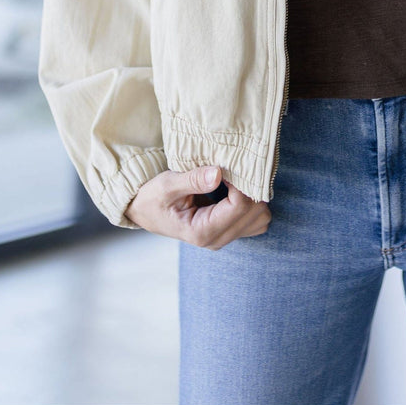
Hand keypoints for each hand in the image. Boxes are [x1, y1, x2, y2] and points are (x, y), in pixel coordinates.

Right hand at [125, 164, 271, 248]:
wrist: (145, 211)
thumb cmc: (153, 198)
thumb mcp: (167, 185)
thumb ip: (193, 180)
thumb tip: (218, 173)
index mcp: (202, 231)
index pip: (240, 206)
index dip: (242, 182)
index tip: (231, 165)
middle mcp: (217, 239)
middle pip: (256, 213)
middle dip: (250, 188)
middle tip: (235, 170)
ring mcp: (224, 237)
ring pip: (260, 217)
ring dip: (254, 195)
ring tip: (235, 179)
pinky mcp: (228, 231)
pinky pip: (255, 218)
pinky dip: (252, 202)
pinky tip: (236, 188)